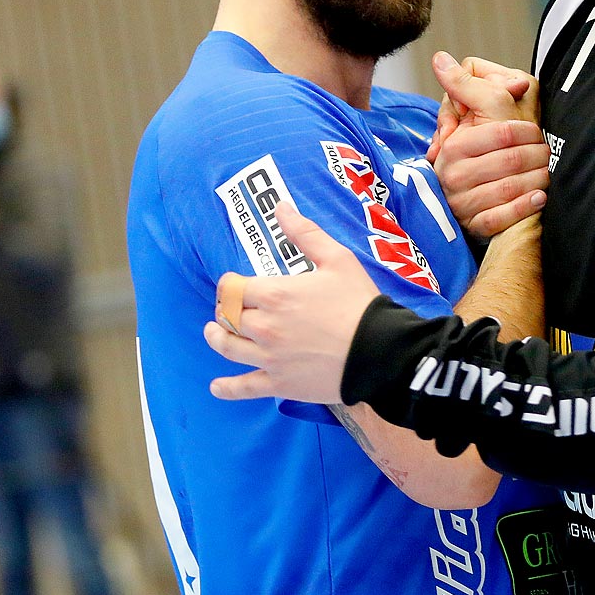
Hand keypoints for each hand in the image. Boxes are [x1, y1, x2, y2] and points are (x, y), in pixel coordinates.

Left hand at [204, 202, 379, 403]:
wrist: (380, 351)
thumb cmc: (360, 303)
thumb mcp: (337, 259)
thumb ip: (305, 233)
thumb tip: (280, 206)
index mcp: (275, 294)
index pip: (232, 287)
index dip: (230, 284)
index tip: (234, 285)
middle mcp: (264, 327)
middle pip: (228, 316)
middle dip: (227, 310)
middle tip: (231, 308)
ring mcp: (269, 358)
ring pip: (228, 348)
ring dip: (217, 338)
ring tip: (214, 333)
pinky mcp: (280, 383)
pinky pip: (244, 388)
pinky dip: (227, 388)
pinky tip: (216, 387)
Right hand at [426, 53, 550, 236]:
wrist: (472, 196)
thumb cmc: (478, 147)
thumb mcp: (475, 114)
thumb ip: (469, 86)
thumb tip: (442, 58)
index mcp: (454, 146)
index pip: (501, 133)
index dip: (525, 129)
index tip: (533, 130)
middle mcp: (454, 176)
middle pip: (510, 161)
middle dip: (536, 156)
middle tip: (546, 152)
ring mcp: (464, 204)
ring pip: (509, 190)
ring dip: (537, 180)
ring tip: (547, 173)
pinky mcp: (476, 226)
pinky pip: (503, 218)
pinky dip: (525, 207)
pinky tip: (540, 197)